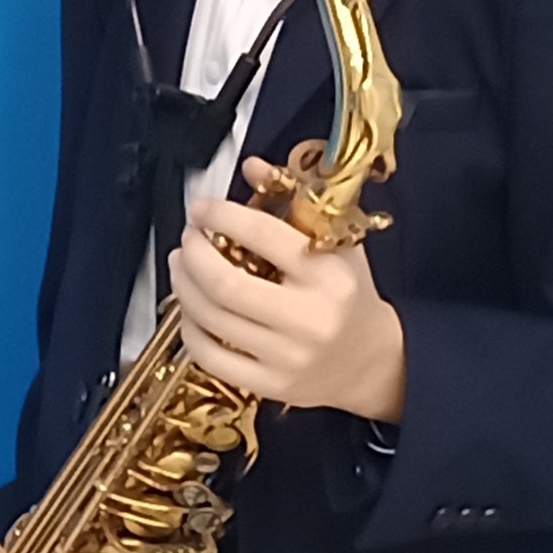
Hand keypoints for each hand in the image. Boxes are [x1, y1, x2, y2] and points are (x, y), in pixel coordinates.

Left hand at [169, 154, 405, 419]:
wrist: (371, 361)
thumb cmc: (349, 293)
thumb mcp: (336, 240)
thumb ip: (294, 198)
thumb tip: (251, 167)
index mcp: (328, 274)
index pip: (263, 235)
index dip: (221, 215)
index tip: (201, 208)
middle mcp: (308, 318)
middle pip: (225, 283)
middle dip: (193, 254)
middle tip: (186, 238)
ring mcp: (288, 356)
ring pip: (212, 319)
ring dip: (184, 285)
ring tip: (180, 264)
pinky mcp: (271, 386)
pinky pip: (211, 358)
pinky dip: (190, 329)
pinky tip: (190, 309)